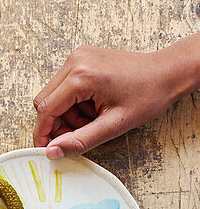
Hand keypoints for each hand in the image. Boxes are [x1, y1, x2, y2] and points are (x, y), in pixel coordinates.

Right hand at [33, 43, 191, 156]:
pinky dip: (72, 103)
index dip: (43, 133)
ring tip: (92, 120)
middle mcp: (76, 60)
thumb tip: (53, 152)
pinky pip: (64, 86)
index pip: (45, 109)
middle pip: (44, 101)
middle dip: (55, 124)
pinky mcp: (82, 58)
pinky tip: (92, 108)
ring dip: (66, 114)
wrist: (166, 73)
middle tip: (75, 136)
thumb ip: (79, 141)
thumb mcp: (113, 126)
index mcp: (82, 75)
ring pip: (53, 95)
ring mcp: (78, 57)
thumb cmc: (147, 95)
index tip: (45, 150)